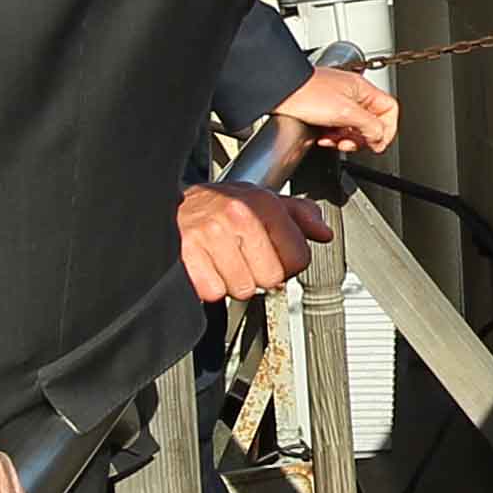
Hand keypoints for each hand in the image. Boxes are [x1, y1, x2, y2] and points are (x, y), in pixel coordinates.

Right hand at [181, 178, 327, 302]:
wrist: (167, 205)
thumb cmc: (217, 205)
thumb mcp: (261, 199)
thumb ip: (299, 215)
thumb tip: (324, 233)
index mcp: (262, 203)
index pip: (299, 258)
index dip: (289, 263)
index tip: (274, 255)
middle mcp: (238, 216)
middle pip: (272, 278)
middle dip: (260, 275)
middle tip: (245, 259)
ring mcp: (211, 235)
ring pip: (243, 289)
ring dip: (234, 281)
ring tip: (224, 260)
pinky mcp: (187, 255)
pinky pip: (214, 292)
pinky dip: (210, 286)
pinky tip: (207, 267)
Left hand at [262, 61, 400, 157]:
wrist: (278, 92)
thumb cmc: (306, 93)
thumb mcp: (346, 112)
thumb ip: (370, 126)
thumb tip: (380, 139)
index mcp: (363, 89)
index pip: (389, 110)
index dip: (387, 129)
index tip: (376, 143)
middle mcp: (353, 94)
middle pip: (372, 122)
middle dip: (362, 137)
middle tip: (350, 142)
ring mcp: (338, 102)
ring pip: (354, 128)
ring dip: (346, 139)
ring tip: (335, 140)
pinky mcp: (324, 110)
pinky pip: (337, 128)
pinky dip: (333, 137)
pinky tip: (324, 138)